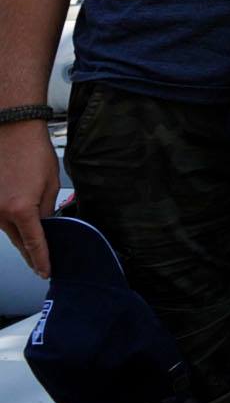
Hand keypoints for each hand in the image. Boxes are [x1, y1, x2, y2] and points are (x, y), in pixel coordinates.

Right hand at [0, 123, 60, 278]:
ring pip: (8, 230)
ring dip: (20, 235)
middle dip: (31, 253)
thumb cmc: (33, 152)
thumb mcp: (51, 183)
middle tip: (42, 264)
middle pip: (18, 241)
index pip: (34, 243)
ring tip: (35, 242)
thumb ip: (47, 208)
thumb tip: (44, 224)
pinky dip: (10, 222)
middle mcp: (0, 213)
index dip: (41, 259)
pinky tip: (19, 222)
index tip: (46, 271)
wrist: (11, 131)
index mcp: (21, 209)